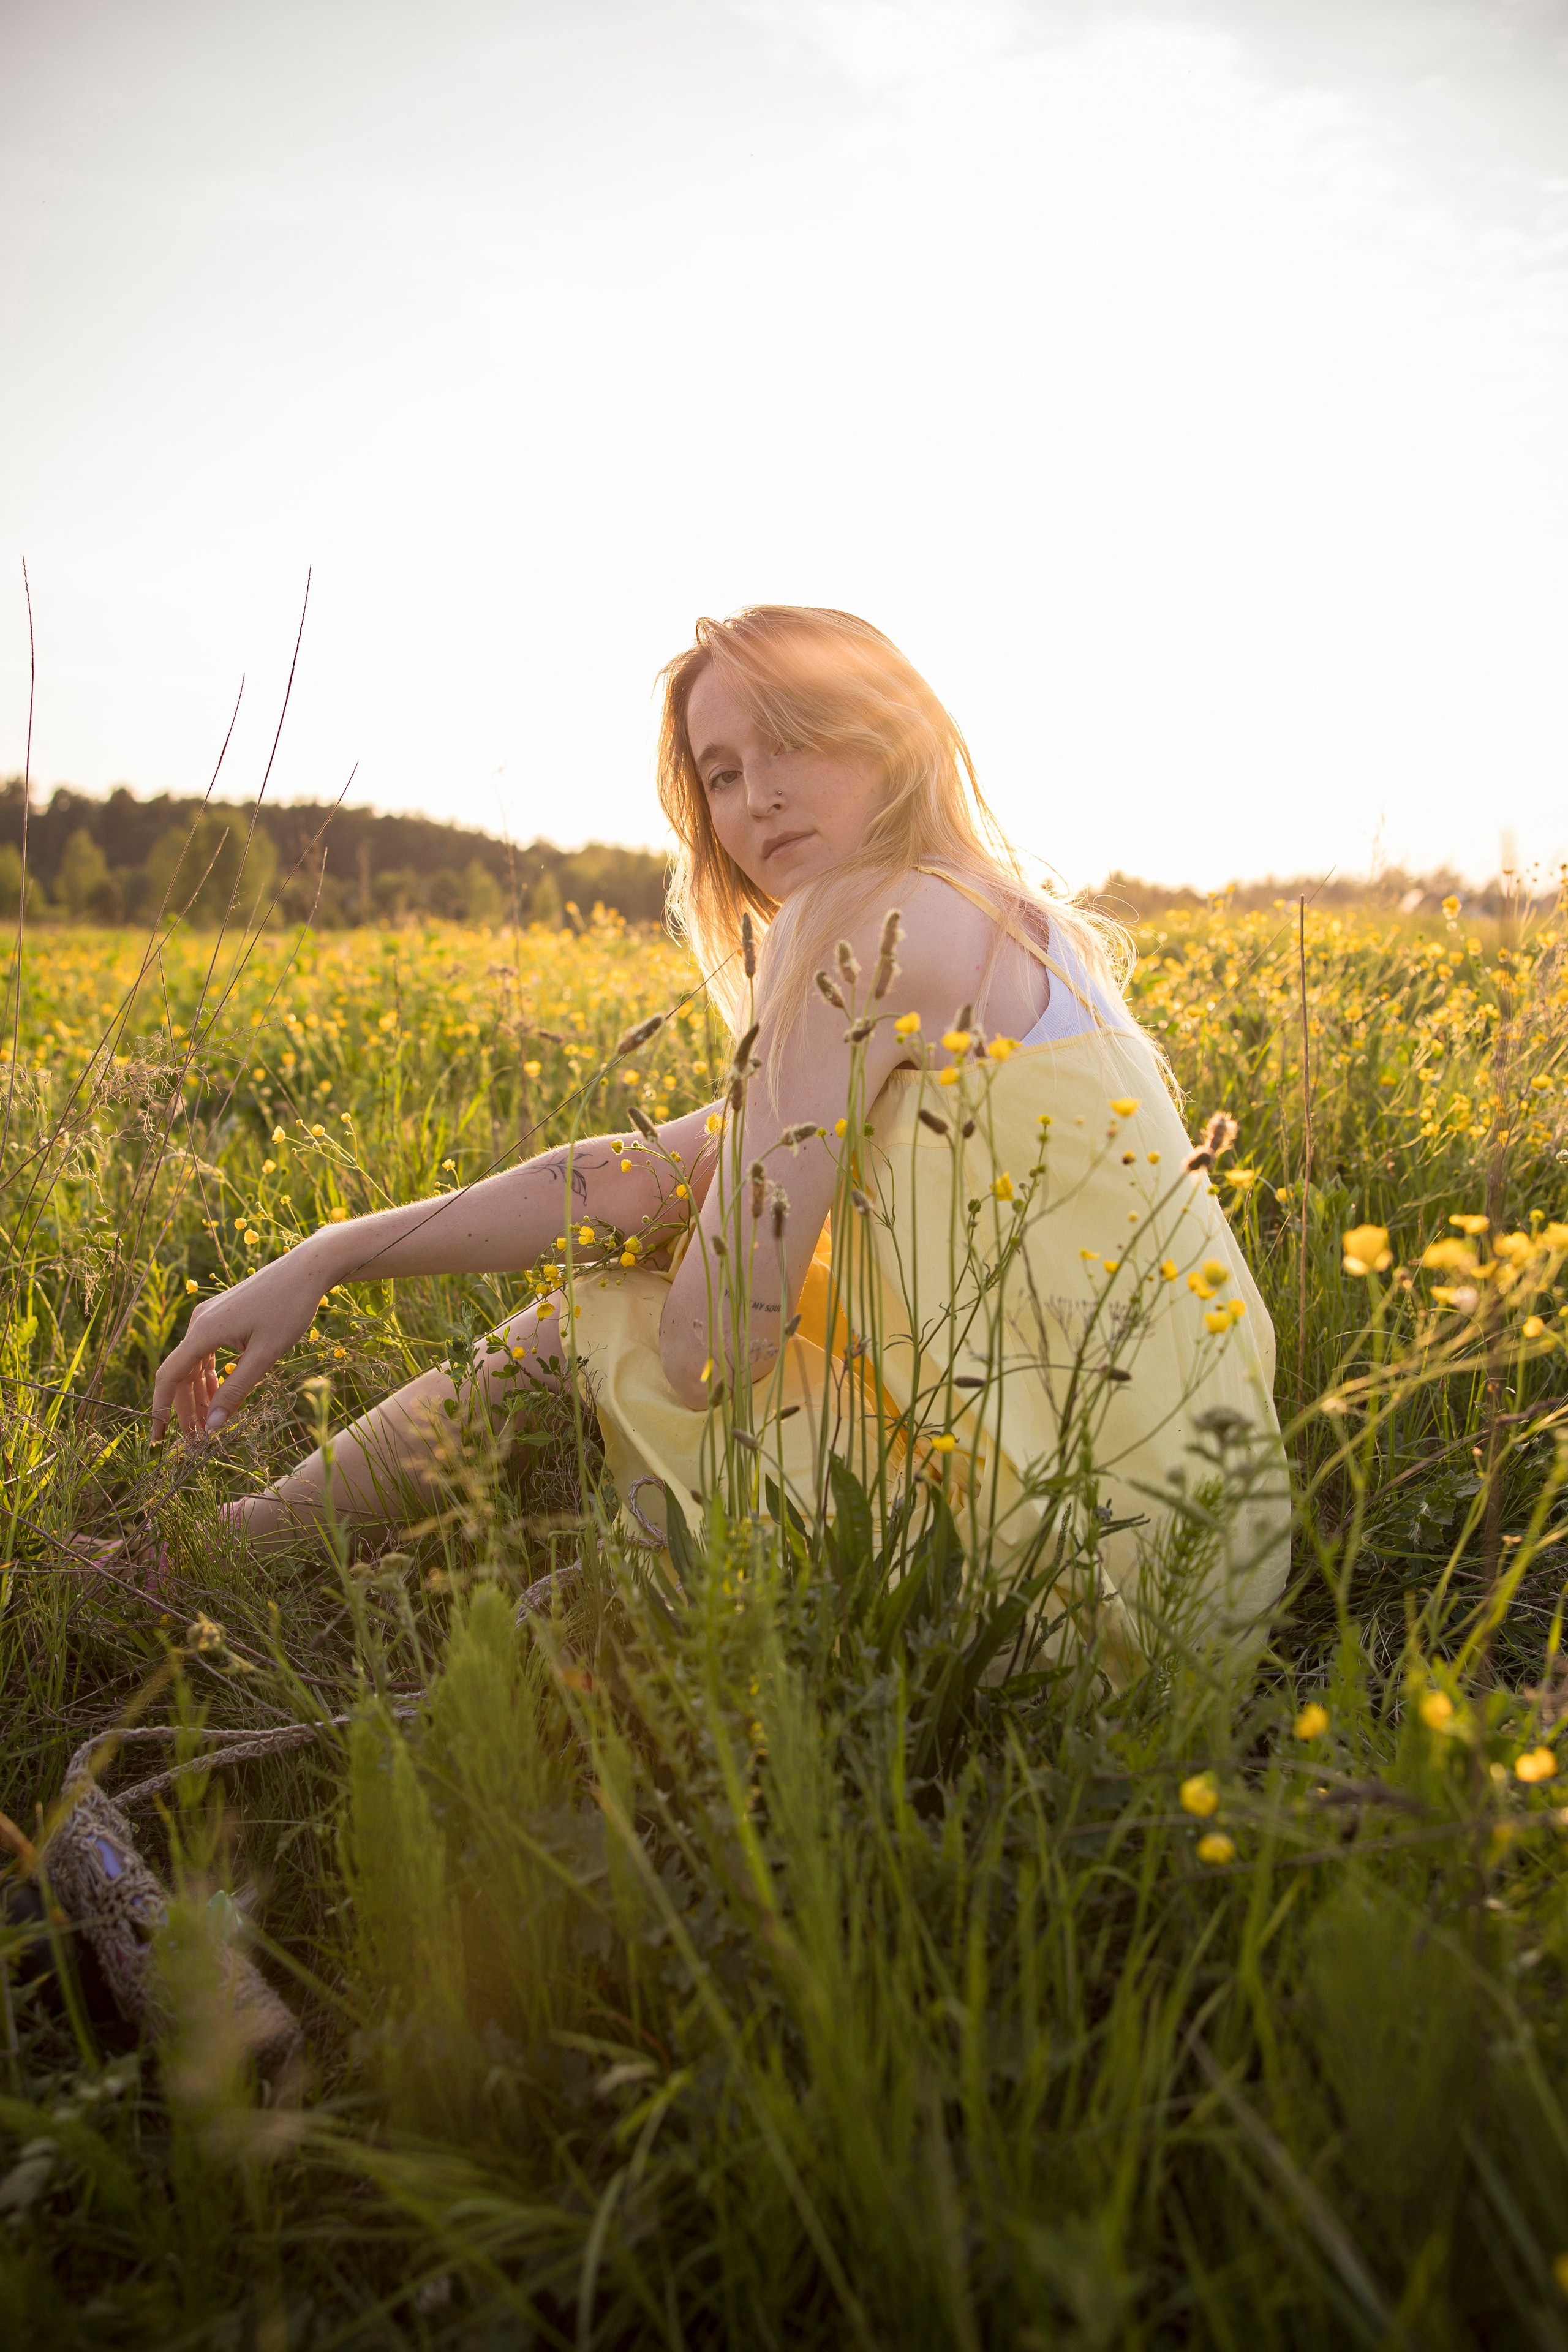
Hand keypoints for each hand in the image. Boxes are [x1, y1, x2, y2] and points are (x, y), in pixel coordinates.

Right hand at [151, 1238, 337, 1441]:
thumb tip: (212, 1425)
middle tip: (194, 1441)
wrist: (306, 1270)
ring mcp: (208, 1317)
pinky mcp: (221, 1316)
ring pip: (193, 1364)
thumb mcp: (265, 1355)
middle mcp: (199, 1322)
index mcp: (203, 1331)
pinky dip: (209, 1376)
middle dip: (185, 1409)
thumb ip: (236, 1390)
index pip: (169, 1377)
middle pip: (180, 1374)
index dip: (161, 1410)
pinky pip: (205, 1352)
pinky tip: (218, 1395)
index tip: (159, 1438)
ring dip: (198, 1395)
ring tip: (207, 1424)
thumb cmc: (289, 1309)